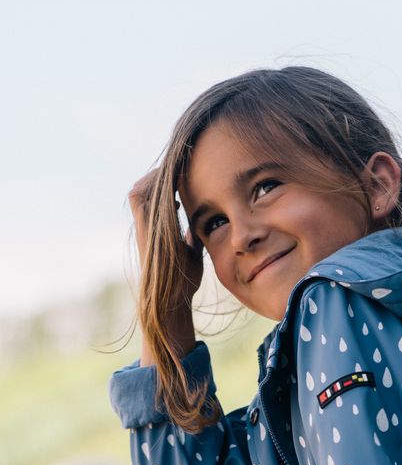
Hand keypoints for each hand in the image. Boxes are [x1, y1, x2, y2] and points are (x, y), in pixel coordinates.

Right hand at [129, 167, 201, 363]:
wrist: (171, 300)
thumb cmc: (184, 281)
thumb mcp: (193, 251)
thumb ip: (193, 236)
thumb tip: (200, 225)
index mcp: (160, 229)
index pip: (162, 197)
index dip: (171, 182)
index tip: (188, 172)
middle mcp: (148, 225)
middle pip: (149, 189)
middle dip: (164, 175)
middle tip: (183, 164)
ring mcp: (144, 226)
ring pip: (141, 189)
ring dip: (157, 178)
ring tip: (176, 169)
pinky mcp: (143, 229)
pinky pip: (139, 197)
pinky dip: (150, 185)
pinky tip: (170, 182)